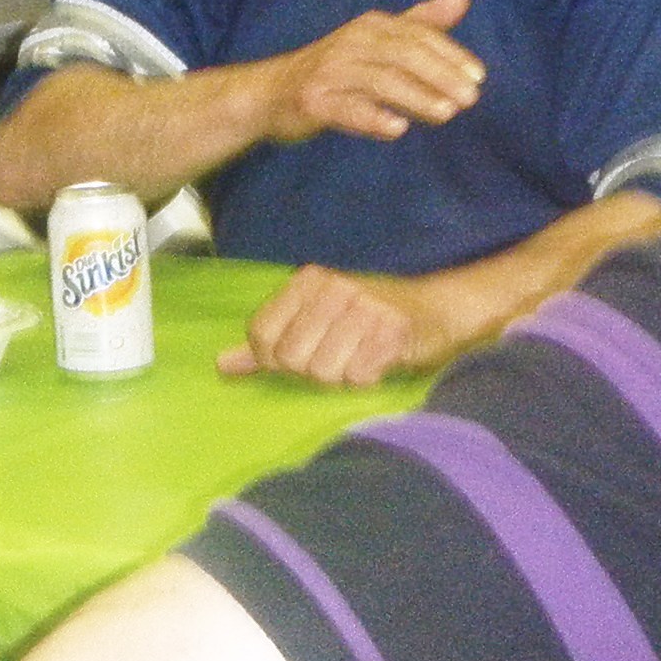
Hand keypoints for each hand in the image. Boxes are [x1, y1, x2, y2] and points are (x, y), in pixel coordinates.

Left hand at [221, 266, 459, 385]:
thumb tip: (221, 364)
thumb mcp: (313, 320)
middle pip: (291, 358)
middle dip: (312, 370)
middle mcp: (334, 288)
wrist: (439, 310)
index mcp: (308, 281)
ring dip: (342, 376)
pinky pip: (358, 377)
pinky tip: (379, 361)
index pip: (262, 335)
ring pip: (324, 372)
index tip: (302, 354)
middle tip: (338, 355)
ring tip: (360, 356)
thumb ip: (267, 342)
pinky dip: (366, 380)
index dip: (275, 359)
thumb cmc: (368, 319)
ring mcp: (365, 308)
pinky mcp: (392, 333)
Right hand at [258, 0, 482, 146]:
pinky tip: (397, 129)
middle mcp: (352, 43)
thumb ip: (420, 23)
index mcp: (371, 26)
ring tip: (446, 114)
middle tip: (470, 99)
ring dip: (416, 97)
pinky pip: (347, 109)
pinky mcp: (314, 102)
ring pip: (380, 82)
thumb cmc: (336, 68)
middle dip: (440, 75)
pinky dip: (373, 118)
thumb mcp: (377, 40)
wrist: (271, 93)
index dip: (450, 54)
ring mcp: (331, 72)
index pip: (418, 35)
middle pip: (403, 55)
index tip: (478, 77)